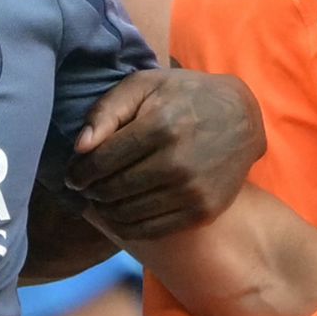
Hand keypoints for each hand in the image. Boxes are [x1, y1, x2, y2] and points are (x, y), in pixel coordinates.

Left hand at [61, 68, 266, 239]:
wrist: (242, 119)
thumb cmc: (185, 97)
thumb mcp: (145, 85)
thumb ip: (107, 110)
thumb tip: (80, 147)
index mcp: (160, 126)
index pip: (101, 161)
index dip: (79, 171)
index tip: (74, 174)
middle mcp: (177, 163)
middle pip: (112, 189)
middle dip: (91, 190)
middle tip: (88, 186)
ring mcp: (192, 191)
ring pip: (128, 214)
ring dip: (106, 210)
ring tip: (104, 198)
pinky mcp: (203, 211)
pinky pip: (151, 230)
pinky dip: (127, 227)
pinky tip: (121, 214)